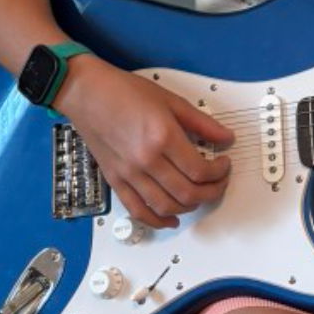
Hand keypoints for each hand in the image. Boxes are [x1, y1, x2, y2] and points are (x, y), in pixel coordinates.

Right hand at [54, 56, 234, 228]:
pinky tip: (171, 219)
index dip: (219, 173)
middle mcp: (146, 160)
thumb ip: (202, 123)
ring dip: (190, 207)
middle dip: (211, 192)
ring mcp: (129, 173)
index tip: (223, 165)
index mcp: (162, 137)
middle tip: (218, 182)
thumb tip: (225, 137)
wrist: (88, 93)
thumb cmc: (124, 92)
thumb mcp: (172, 101)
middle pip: (188, 193)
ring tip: (200, 196)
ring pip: (167, 206)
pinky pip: (138, 210)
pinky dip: (157, 221)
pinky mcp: (115, 181)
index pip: (200, 171)